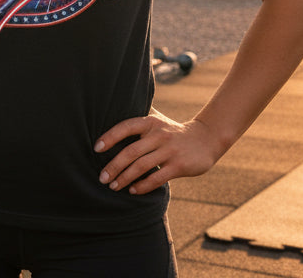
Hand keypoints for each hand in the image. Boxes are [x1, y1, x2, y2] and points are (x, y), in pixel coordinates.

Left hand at [94, 112, 222, 194]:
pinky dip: (143, 186)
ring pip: (142, 166)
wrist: (206, 138)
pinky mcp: (179, 166)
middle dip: (114, 166)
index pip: (126, 127)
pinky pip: (157, 178)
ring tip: (113, 186)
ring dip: (125, 178)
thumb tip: (110, 112)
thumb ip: (138, 120)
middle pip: (131, 151)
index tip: (96, 148)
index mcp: (150, 122)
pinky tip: (133, 190)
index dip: (110, 137)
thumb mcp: (157, 120)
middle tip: (102, 178)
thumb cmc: (172, 131)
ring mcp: (170, 150)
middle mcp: (159, 135)